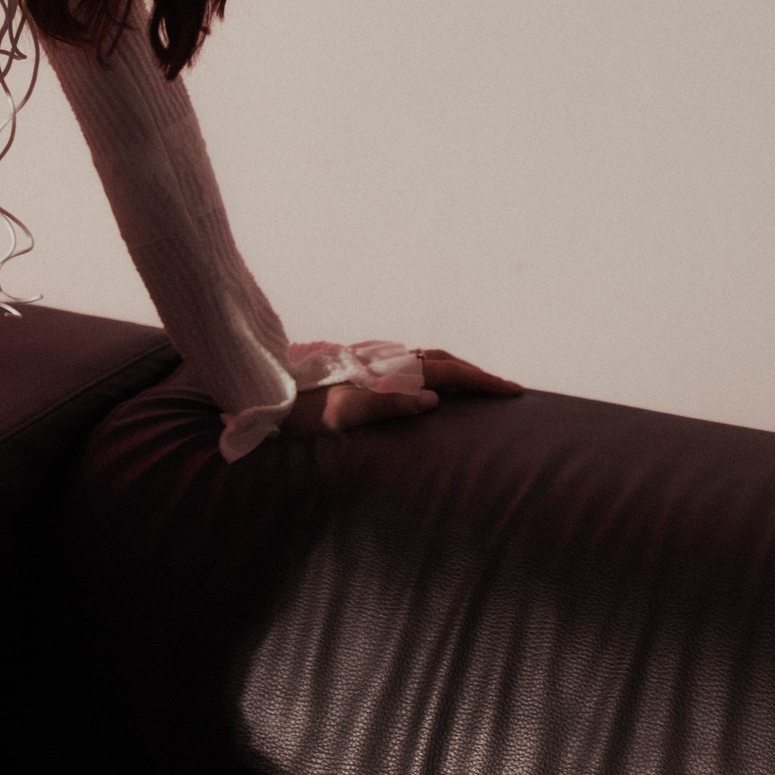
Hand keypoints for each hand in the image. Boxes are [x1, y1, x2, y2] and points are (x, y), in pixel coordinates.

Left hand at [301, 347, 522, 435]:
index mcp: (385, 373)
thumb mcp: (340, 415)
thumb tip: (433, 398)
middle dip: (475, 374)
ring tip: (476, 388)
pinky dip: (431, 373)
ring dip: (455, 371)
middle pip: (441, 360)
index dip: (481, 381)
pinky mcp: (359, 371)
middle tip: (504, 390)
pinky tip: (428, 386)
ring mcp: (370, 364)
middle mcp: (381, 363)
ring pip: (424, 360)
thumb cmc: (298, 414)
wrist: (261, 395)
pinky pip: (407, 366)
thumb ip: (386, 405)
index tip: (513, 391)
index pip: (446, 372)